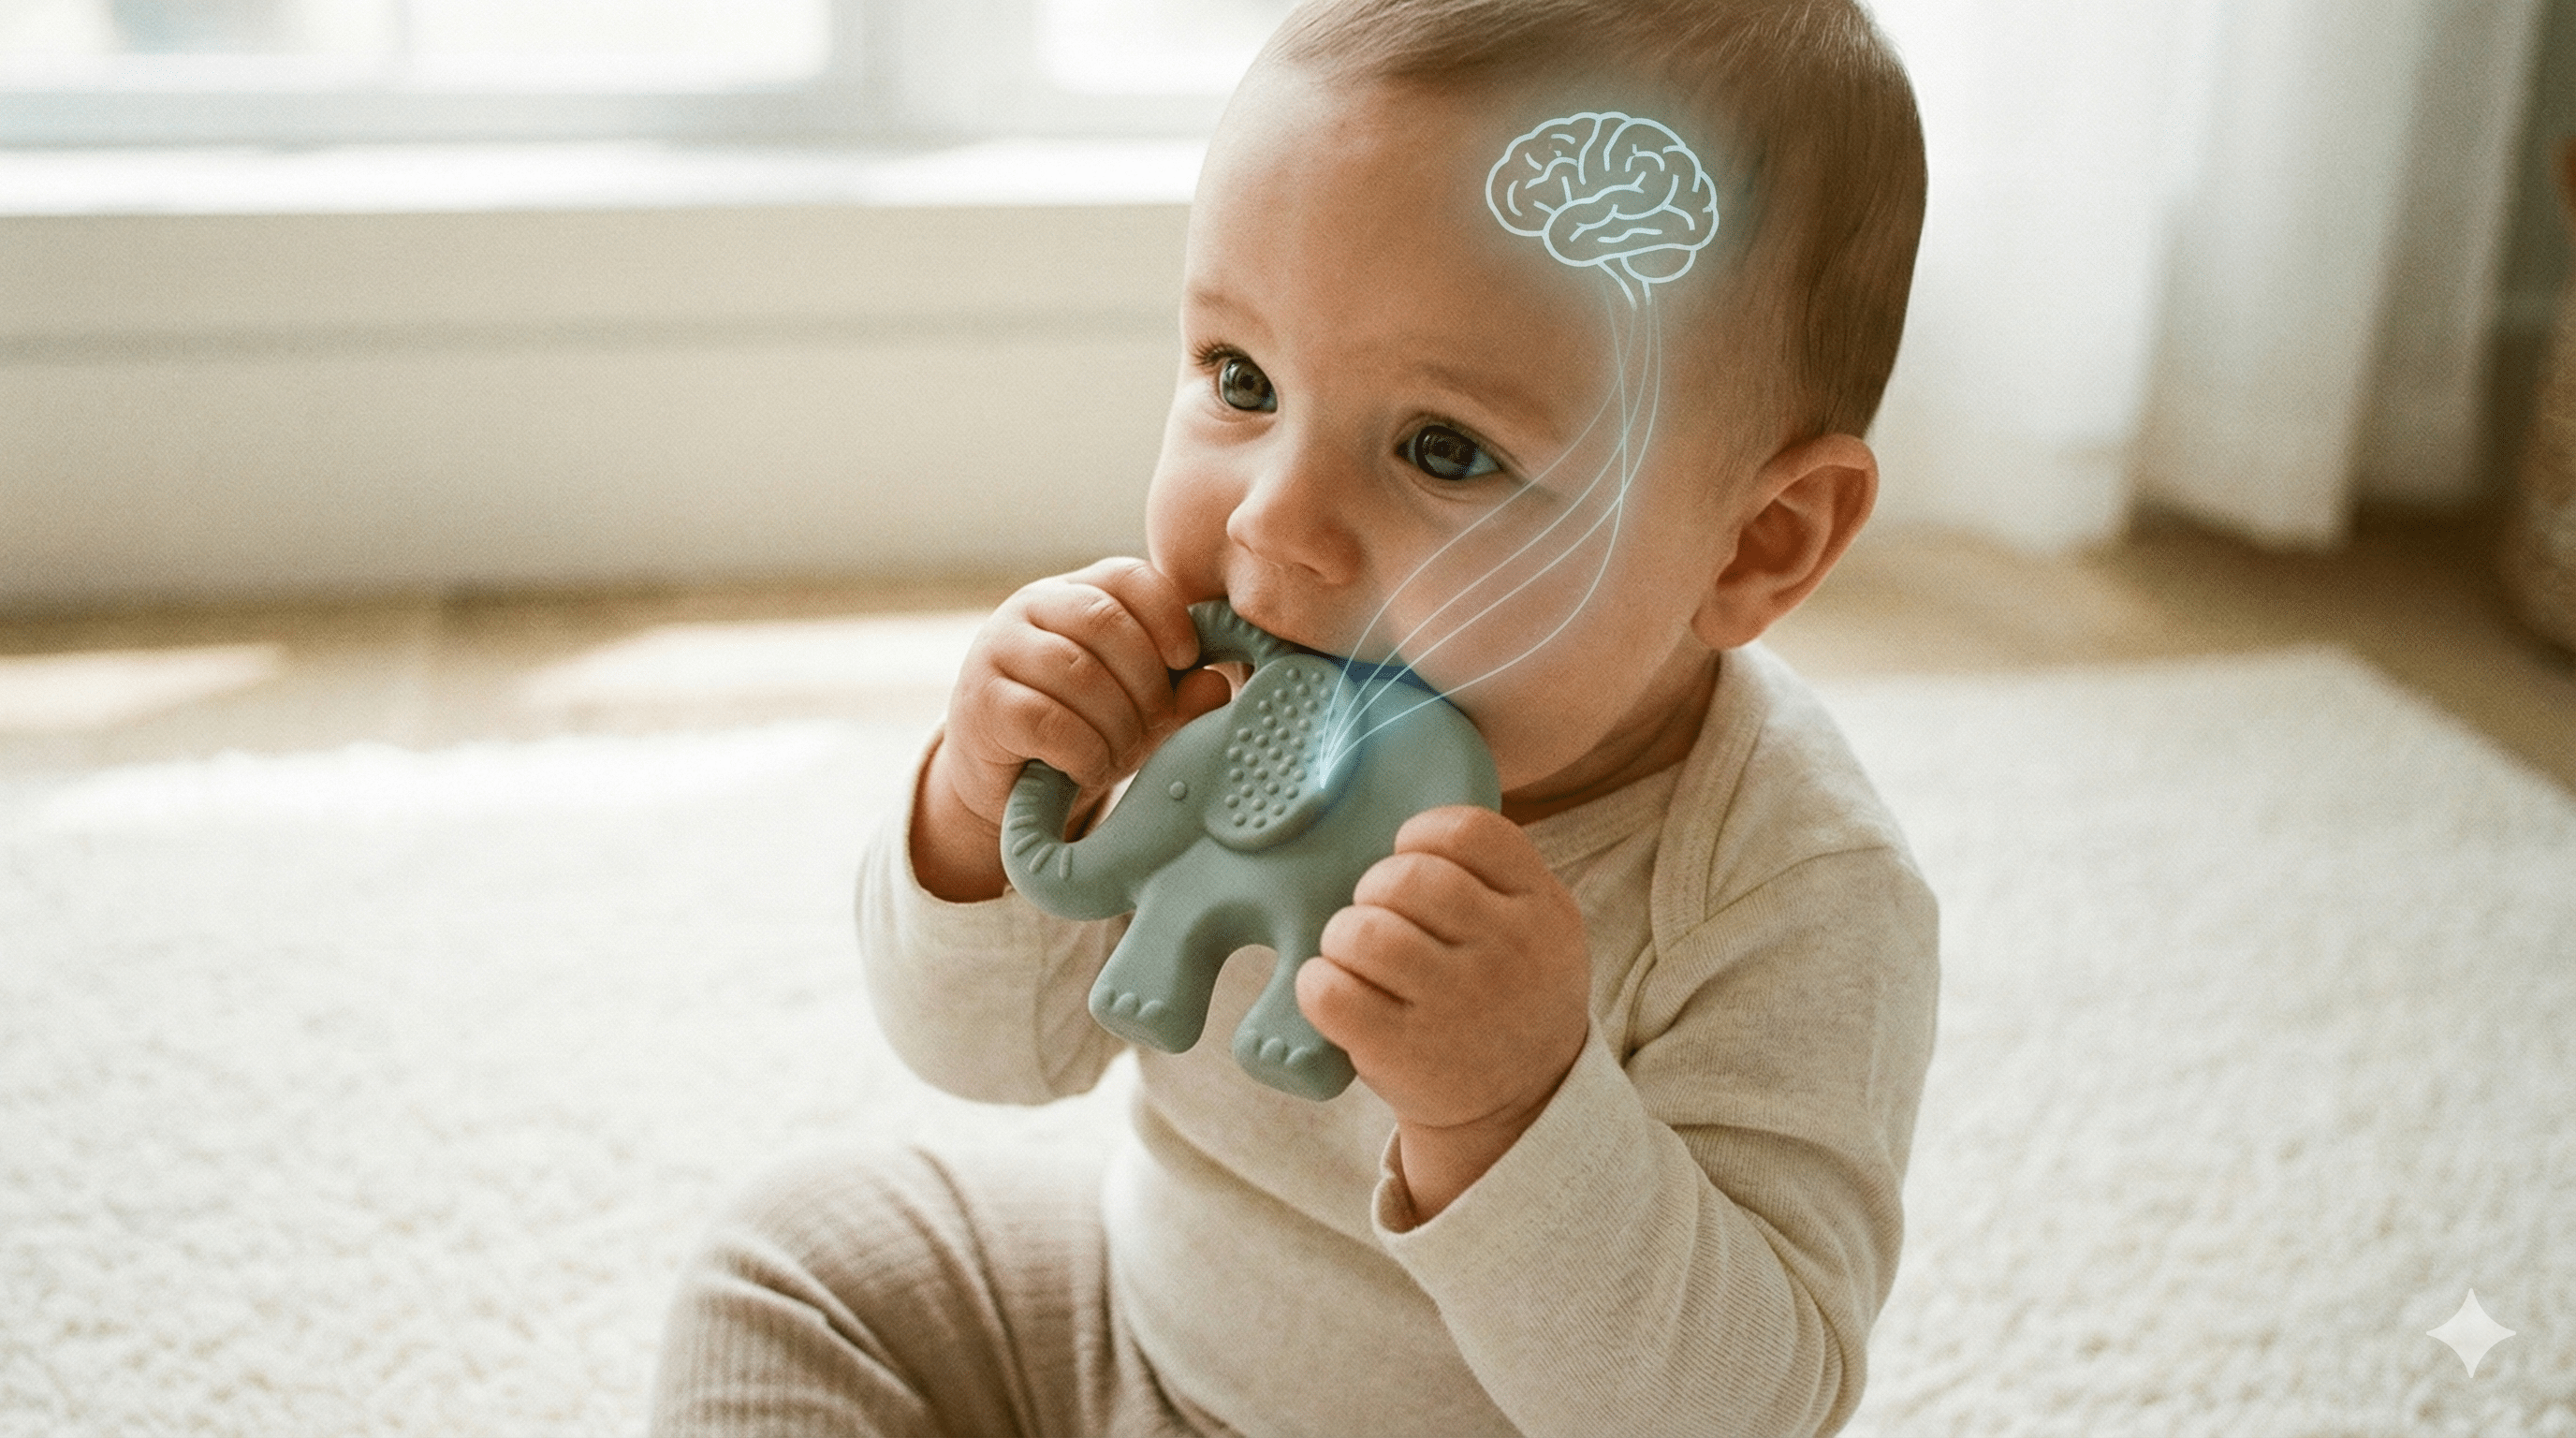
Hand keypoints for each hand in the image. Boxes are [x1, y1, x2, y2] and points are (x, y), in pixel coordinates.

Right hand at [911, 559, 1231, 901]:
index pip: (1129, 576)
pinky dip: (1084, 751)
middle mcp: (1030, 606)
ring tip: (1121, 754)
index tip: (1187, 660)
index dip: (1168, 617)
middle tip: (1153, 724)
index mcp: (1076, 591)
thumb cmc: (1081, 730)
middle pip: (1103, 621)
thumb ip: (1180, 695)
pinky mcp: (981, 702)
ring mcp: (997, 649)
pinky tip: (1089, 768)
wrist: (1004, 780)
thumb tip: (1216, 684)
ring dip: (1115, 723)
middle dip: (1144, 681)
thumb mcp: (1139, 710)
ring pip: (1076, 672)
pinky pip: (1047, 720)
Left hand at [1300, 806, 1590, 1219]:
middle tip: (1378, 915)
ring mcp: (1454, 1006)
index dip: (1421, 834)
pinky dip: (1317, 983)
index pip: (1469, 832)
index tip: (1410, 857)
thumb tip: (1403, 829)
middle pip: (1407, 877)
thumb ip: (1492, 875)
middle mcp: (1505, 954)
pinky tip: (1335, 989)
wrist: (1522, 1106)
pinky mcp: (1403, 1053)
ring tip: (1353, 954)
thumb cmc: (1511, 995)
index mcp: (1541, 908)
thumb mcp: (1538, 926)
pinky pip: (1330, 992)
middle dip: (1374, 888)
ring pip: (1363, 931)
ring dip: (1342, 935)